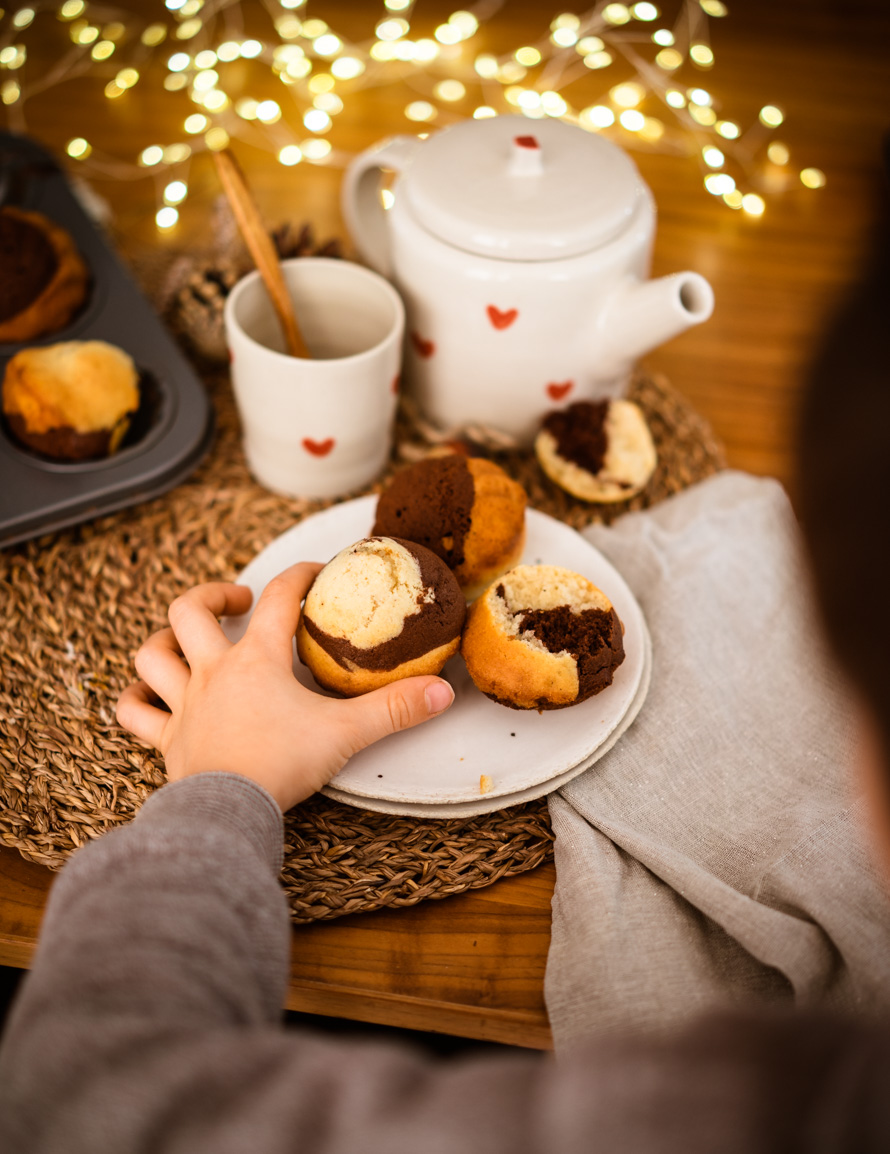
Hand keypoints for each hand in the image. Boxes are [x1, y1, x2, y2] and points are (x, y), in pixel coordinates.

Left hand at [116, 562, 454, 811]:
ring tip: (183, 639)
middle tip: (238, 600)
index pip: (279, 599)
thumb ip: (394, 710)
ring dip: (164, 641)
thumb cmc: (281, 765)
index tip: (315, 573)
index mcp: (257, 660)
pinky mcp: (167, 740)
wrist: (228, 811)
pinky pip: (135, 713)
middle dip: (212, 595)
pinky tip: (144, 697)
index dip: (298, 576)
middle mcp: (215, 672)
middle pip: (191, 611)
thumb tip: (443, 691)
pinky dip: (134, 701)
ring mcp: (184, 704)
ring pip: (154, 655)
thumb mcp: (346, 734)